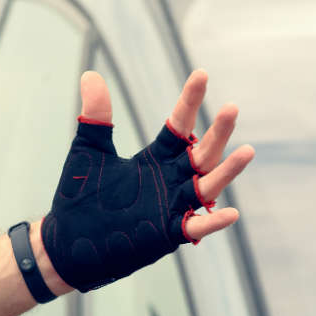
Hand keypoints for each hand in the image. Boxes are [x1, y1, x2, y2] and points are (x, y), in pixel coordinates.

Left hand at [38, 70, 256, 291]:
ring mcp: (172, 206)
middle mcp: (171, 180)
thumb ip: (96, 117)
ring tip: (248, 151)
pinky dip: (213, 222)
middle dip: (218, 132)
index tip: (201, 74)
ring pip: (207, 186)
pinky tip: (232, 213)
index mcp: (156, 159)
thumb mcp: (90, 151)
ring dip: (227, 171)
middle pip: (202, 152)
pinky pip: (195, 228)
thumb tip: (91, 75)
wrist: (67, 242)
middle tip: (232, 108)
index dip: (190, 101)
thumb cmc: (80, 196)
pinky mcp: (167, 233)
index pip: (180, 125)